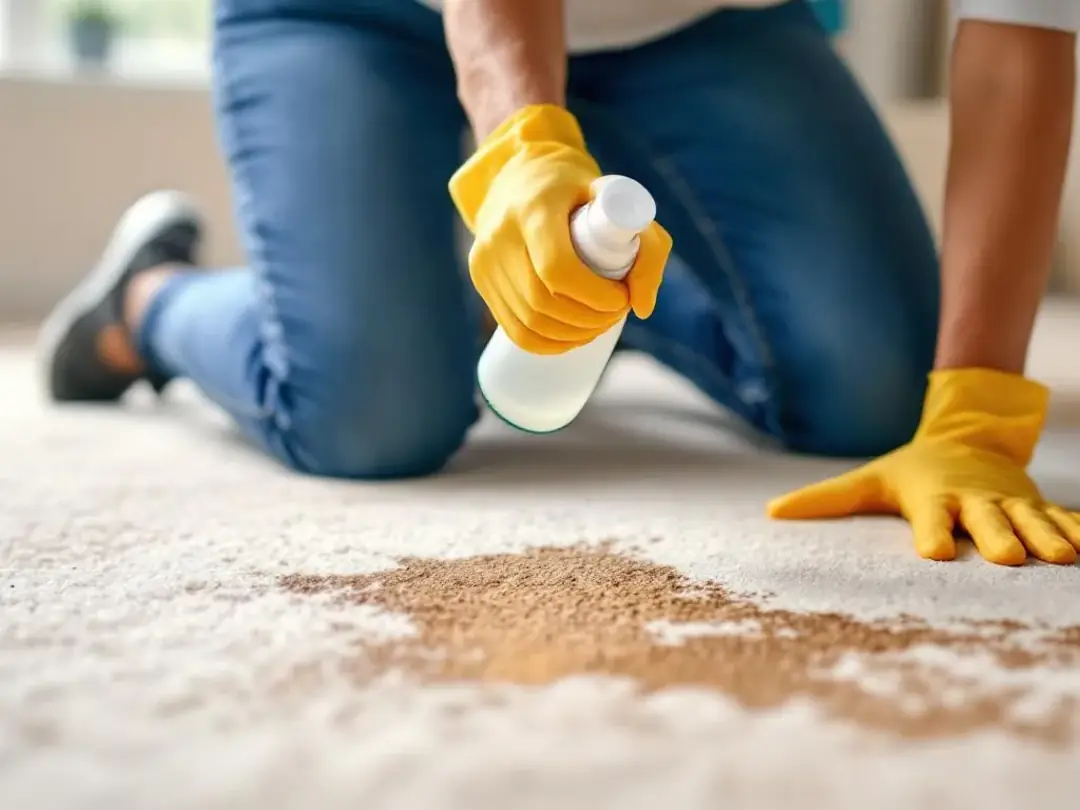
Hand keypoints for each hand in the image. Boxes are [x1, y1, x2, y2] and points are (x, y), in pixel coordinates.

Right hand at [449, 104, 671, 354]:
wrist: (521, 173)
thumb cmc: (577, 189)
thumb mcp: (618, 201)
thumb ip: (649, 245)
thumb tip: (642, 306)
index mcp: (533, 208)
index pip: (557, 270)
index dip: (595, 296)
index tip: (621, 297)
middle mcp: (500, 234)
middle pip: (544, 302)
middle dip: (589, 320)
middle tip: (616, 313)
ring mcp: (484, 259)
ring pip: (530, 322)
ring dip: (572, 336)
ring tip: (598, 324)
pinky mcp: (480, 278)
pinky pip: (514, 329)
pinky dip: (547, 344)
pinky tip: (572, 338)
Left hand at [768, 369, 1079, 565]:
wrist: (963, 439)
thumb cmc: (909, 471)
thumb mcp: (868, 482)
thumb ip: (824, 499)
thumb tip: (769, 512)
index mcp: (933, 497)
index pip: (929, 517)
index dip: (930, 533)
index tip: (932, 553)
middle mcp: (974, 499)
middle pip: (985, 518)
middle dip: (996, 536)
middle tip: (1006, 558)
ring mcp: (1008, 501)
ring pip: (1030, 519)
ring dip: (1046, 537)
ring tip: (1060, 560)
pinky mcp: (1034, 504)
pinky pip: (1061, 517)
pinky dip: (1077, 529)